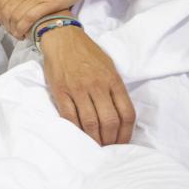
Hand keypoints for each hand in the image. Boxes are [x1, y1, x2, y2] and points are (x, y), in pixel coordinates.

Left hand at [0, 0, 109, 38]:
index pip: (3, 0)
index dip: (2, 15)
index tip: (8, 24)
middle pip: (6, 10)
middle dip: (7, 25)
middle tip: (14, 33)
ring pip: (15, 16)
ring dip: (15, 30)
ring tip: (21, 36)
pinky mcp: (50, 2)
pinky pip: (29, 18)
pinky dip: (24, 28)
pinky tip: (28, 34)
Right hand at [40, 26, 134, 145]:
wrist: (63, 39)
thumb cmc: (88, 53)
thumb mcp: (109, 67)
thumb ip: (115, 88)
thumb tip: (120, 114)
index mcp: (113, 80)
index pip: (127, 113)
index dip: (127, 133)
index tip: (123, 143)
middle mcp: (98, 86)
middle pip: (110, 121)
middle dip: (111, 140)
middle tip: (108, 149)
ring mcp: (78, 89)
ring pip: (90, 122)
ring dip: (94, 138)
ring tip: (95, 146)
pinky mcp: (61, 91)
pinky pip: (70, 116)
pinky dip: (75, 130)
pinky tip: (79, 136)